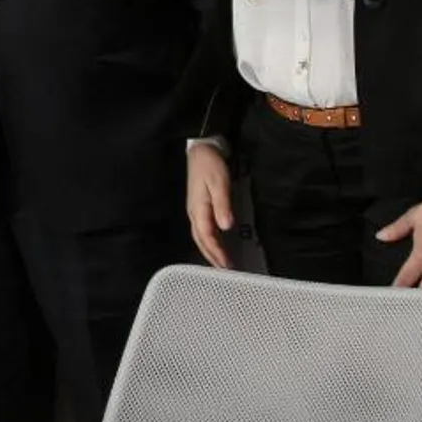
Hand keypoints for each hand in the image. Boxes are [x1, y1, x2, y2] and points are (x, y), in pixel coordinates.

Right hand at [186, 142, 234, 268]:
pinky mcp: (199, 207)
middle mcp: (194, 213)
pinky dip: (209, 241)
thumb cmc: (211, 166)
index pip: (207, 236)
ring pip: (200, 237)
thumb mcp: (219, 184)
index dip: (216, 252)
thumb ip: (222, 205)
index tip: (226, 265)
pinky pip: (203, 230)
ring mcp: (195, 211)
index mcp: (198, 209)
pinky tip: (217, 244)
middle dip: (212, 256)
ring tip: (221, 263)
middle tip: (225, 270)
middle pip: (201, 240)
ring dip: (210, 251)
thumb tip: (226, 226)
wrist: (201, 151)